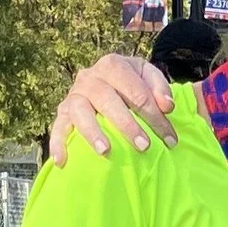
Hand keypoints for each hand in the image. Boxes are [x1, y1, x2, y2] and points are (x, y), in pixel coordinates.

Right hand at [48, 55, 178, 164]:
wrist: (107, 80)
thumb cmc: (131, 82)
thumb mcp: (148, 77)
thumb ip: (160, 88)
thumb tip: (167, 106)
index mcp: (113, 65)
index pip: (137, 92)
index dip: (155, 116)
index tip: (170, 139)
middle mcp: (90, 77)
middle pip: (107, 100)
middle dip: (127, 125)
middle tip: (144, 146)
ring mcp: (74, 94)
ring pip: (80, 111)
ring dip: (92, 132)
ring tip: (105, 151)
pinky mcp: (63, 111)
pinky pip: (57, 127)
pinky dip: (58, 143)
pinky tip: (62, 162)